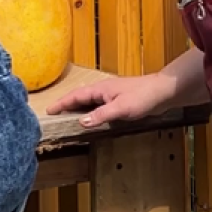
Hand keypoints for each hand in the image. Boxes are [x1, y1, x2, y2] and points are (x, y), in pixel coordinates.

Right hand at [43, 73, 175, 128]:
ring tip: (68, 119)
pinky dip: (91, 112)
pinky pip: (99, 106)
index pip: (75, 96)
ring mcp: (111, 95)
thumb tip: (81, 122)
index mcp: (100, 89)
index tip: (49, 110)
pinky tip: (92, 120)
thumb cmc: (142, 97)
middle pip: (80, 98)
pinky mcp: (119, 101)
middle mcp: (103, 91)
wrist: (163, 92)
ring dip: (78, 109)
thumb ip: (101, 115)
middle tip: (55, 116)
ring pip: (89, 102)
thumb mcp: (120, 108)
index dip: (62, 103)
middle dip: (66, 105)